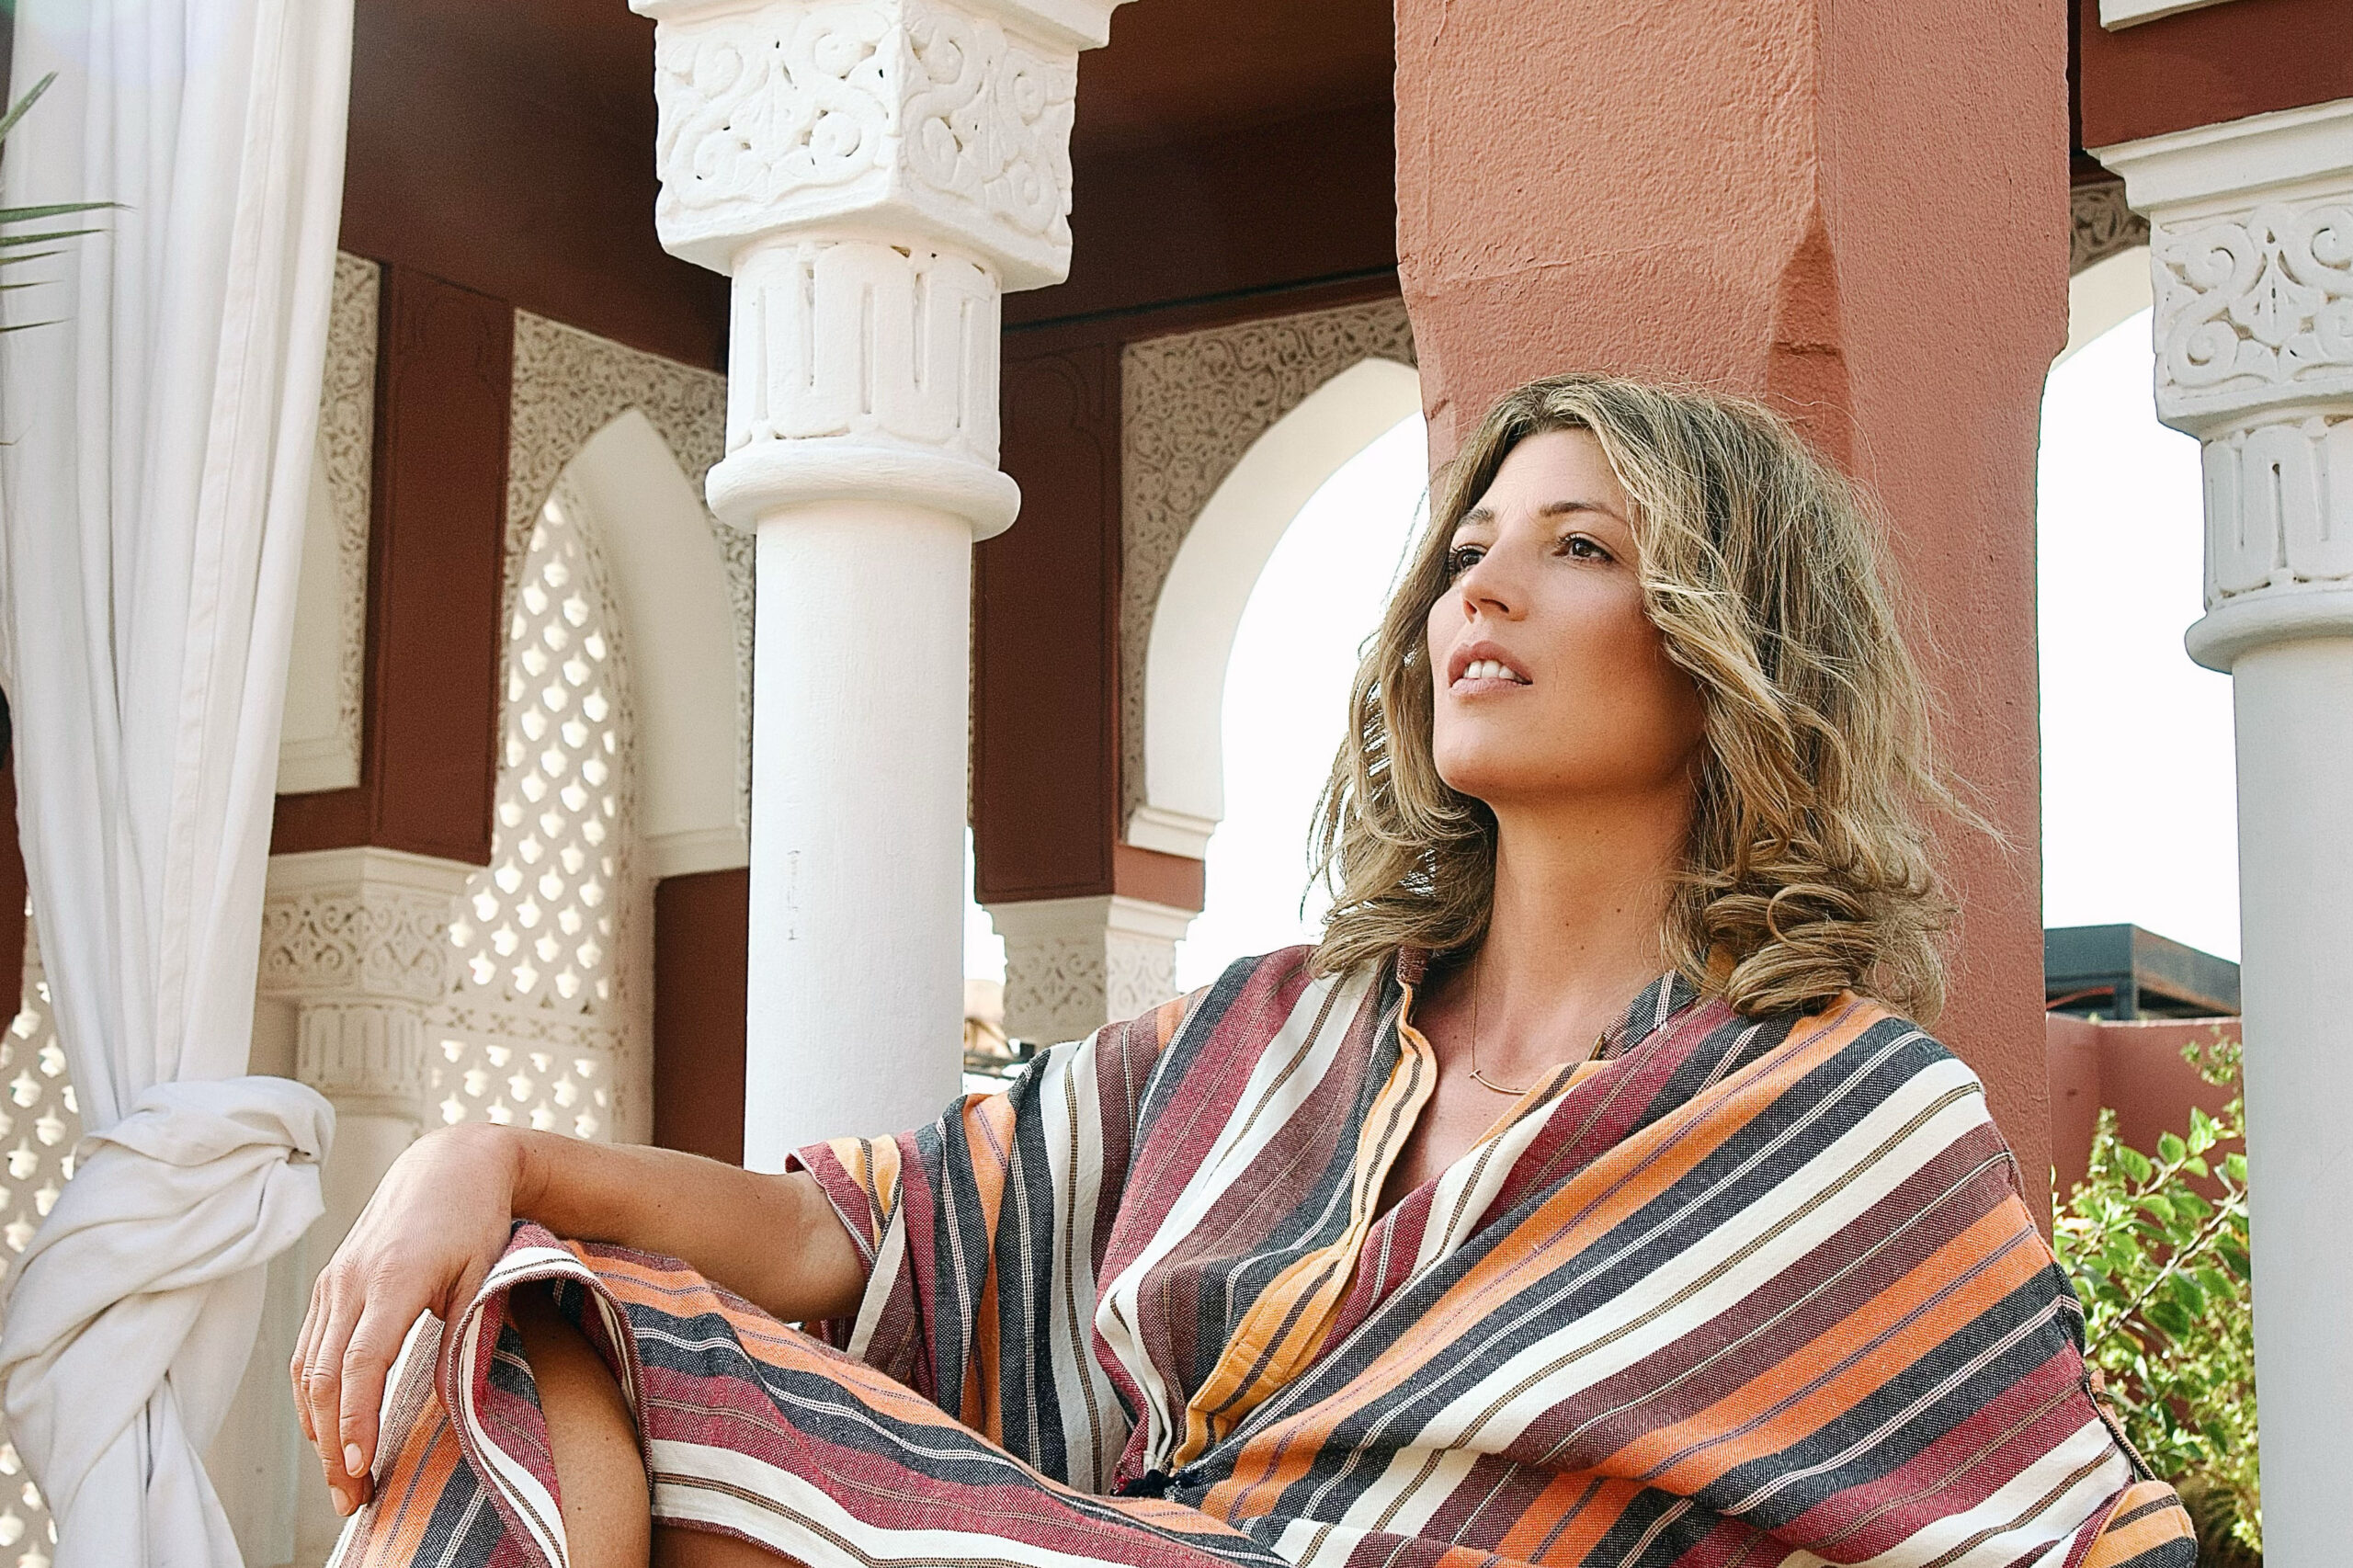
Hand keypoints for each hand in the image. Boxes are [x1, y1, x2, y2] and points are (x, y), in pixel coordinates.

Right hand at [291, 1122, 520, 1516]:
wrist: (447, 1165)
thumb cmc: (476, 1219)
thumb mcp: (483, 1272)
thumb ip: (464, 1330)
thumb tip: (449, 1400)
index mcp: (393, 1279)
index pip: (361, 1363)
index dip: (356, 1420)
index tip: (361, 1467)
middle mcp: (351, 1283)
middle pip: (323, 1378)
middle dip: (332, 1445)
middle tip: (351, 1498)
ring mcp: (333, 1284)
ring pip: (306, 1370)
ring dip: (316, 1429)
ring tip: (340, 1479)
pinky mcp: (328, 1286)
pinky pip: (307, 1350)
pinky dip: (309, 1396)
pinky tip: (324, 1431)